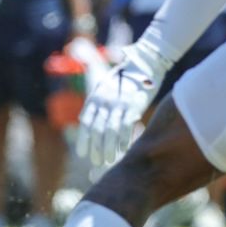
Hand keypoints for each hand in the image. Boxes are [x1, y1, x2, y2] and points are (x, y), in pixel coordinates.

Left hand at [76, 42, 169, 166]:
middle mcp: (105, 100)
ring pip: (111, 130)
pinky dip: (124, 140)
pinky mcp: (133, 105)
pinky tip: (123, 150)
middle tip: (97, 162)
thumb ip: (95, 103)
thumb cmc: (122, 77)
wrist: (142, 64)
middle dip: (97, 147)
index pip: (86, 122)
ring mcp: (119, 103)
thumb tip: (84, 120)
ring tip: (108, 160)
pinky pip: (126, 126)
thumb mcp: (103, 85)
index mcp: (95, 96)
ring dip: (110, 148)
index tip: (83, 154)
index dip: (84, 139)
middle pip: (98, 129)